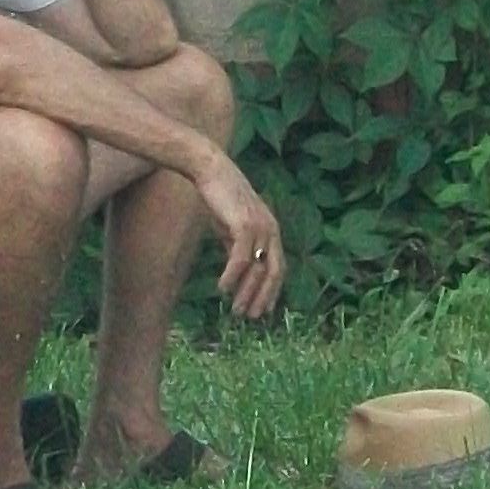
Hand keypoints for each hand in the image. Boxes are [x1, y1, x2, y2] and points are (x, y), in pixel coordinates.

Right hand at [197, 156, 285, 316]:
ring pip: (258, 269)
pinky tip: (222, 289)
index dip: (272, 291)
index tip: (262, 311)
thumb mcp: (232, 226)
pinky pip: (241, 258)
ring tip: (235, 310)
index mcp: (271, 231)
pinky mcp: (244, 224)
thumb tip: (237, 271)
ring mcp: (260, 227)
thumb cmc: (219, 198)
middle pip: (274, 272)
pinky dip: (232, 276)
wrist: (211, 170)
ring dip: (247, 293)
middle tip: (250, 318)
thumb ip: (238, 246)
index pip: (278, 268)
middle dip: (263, 297)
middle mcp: (271, 230)